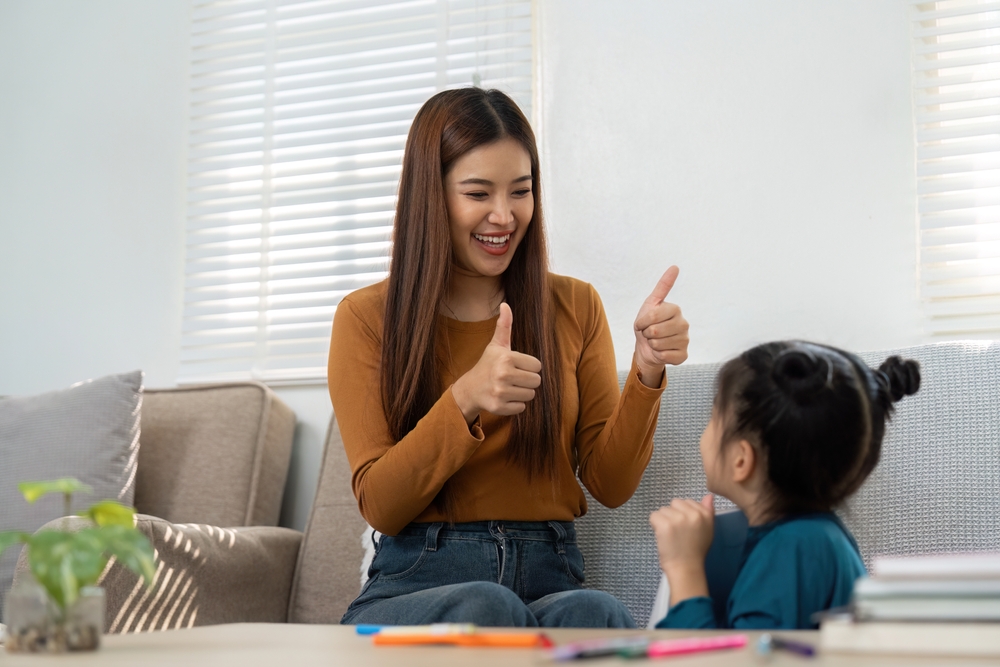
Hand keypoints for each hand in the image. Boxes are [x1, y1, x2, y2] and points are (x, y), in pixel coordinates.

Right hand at [452, 303, 541, 422]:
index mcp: (506, 358)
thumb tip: (505, 304)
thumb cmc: (488, 364)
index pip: (537, 366)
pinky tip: (504, 397)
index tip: (516, 366)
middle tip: (514, 378)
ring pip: (530, 395)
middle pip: (536, 381)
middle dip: (527, 380)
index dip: (529, 366)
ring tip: (509, 387)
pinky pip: (522, 407)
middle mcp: (503, 374)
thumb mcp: (496, 345)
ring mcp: (500, 392)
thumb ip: (504, 325)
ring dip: (522, 392)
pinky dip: (515, 404)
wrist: (470, 388)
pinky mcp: (499, 407)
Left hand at [633, 266, 688, 386]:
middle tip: (650, 333)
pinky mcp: (683, 355)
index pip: (652, 316)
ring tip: (655, 341)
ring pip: (659, 344)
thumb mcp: (651, 304)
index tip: (642, 323)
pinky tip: (661, 351)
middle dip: (647, 334)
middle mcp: (684, 323)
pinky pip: (665, 356)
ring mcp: (685, 340)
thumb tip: (675, 266)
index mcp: (675, 309)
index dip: (641, 322)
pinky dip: (658, 355)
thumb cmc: (647, 325)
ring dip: (652, 344)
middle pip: (655, 331)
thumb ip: (663, 286)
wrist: (646, 348)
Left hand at [649, 494, 714, 577]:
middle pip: (674, 504)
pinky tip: (662, 536)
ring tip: (671, 536)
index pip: (687, 502)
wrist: (686, 568)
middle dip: (673, 515)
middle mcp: (693, 514)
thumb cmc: (696, 551)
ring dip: (663, 521)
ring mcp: (678, 518)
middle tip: (677, 532)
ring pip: (663, 510)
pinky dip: (655, 525)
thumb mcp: (708, 530)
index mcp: (704, 514)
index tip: (685, 528)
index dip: (683, 514)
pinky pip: (654, 516)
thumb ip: (708, 512)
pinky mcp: (665, 524)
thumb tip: (709, 496)